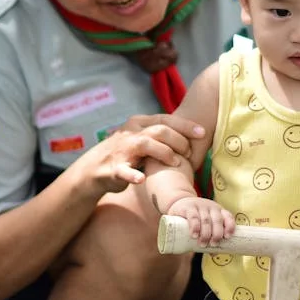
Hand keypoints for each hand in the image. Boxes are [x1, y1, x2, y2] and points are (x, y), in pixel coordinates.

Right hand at [75, 114, 205, 194]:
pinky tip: (141, 179)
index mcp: (139, 123)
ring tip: (176, 163)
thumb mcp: (142, 137)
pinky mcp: (113, 168)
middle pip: (159, 130)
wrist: (96, 168)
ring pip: (145, 144)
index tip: (202, 133)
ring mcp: (122, 150)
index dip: (185, 125)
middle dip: (179, 140)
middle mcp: (131, 133)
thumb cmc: (127, 152)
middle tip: (190, 153)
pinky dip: (132, 175)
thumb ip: (161, 134)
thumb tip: (191, 132)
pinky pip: (123, 171)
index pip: (166, 119)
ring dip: (164, 153)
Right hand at [168, 197, 234, 246]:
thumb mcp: (205, 225)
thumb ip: (209, 237)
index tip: (227, 237)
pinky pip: (193, 216)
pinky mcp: (189, 207)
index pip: (228, 217)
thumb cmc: (196, 219)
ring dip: (205, 233)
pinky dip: (195, 227)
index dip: (230, 226)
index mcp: (219, 212)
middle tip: (213, 244)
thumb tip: (214, 253)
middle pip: (218, 220)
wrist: (180, 204)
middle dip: (217, 234)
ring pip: (206, 220)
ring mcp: (200, 206)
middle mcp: (211, 207)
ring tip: (202, 243)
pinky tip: (194, 235)